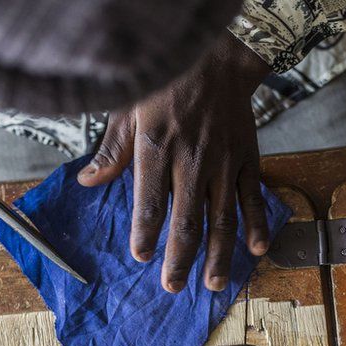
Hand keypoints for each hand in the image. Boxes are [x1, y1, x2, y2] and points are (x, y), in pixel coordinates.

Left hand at [78, 33, 270, 292]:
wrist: (217, 58)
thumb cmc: (166, 82)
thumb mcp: (129, 108)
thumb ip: (112, 150)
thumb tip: (88, 182)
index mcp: (158, 149)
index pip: (150, 202)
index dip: (145, 232)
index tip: (141, 256)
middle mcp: (192, 161)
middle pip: (186, 221)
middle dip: (180, 258)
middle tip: (173, 286)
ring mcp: (224, 163)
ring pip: (222, 218)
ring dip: (218, 255)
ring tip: (213, 284)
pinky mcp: (247, 160)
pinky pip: (253, 197)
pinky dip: (257, 224)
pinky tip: (256, 250)